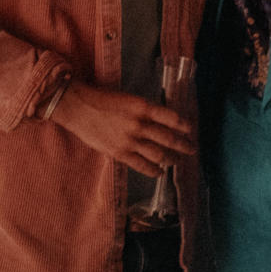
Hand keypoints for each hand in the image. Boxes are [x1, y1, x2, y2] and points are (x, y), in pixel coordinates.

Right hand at [51, 79, 194, 174]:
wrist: (78, 107)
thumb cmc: (101, 99)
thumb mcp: (127, 99)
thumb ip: (143, 111)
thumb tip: (159, 122)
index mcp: (143, 107)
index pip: (172, 118)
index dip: (184, 125)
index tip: (190, 130)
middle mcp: (139, 124)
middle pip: (168, 138)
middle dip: (183, 145)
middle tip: (192, 149)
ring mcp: (130, 140)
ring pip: (158, 154)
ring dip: (172, 159)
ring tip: (178, 161)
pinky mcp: (120, 153)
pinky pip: (142, 165)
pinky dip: (154, 170)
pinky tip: (160, 172)